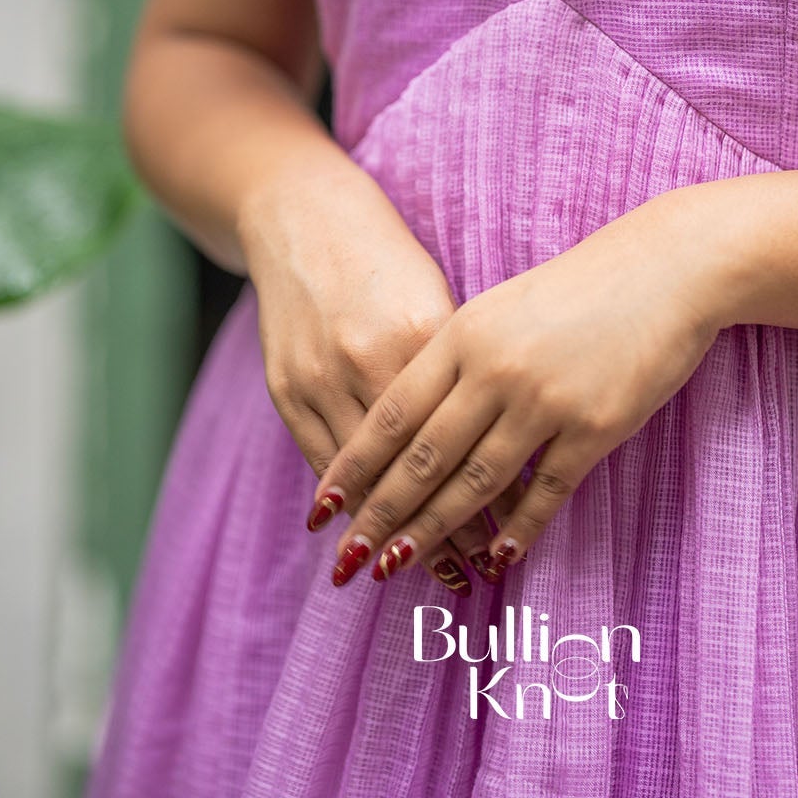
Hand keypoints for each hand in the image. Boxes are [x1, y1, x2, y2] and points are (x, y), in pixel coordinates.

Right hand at [238, 157, 520, 593]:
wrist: (306, 220)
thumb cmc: (392, 261)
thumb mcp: (439, 301)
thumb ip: (466, 364)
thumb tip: (512, 434)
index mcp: (426, 333)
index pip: (463, 430)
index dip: (485, 487)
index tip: (510, 534)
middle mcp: (370, 359)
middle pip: (413, 463)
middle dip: (441, 526)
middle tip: (469, 576)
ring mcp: (321, 376)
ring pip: (363, 475)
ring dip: (390, 526)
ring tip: (421, 570)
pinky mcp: (286, 387)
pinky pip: (321, 458)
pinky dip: (345, 499)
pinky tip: (363, 529)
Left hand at [311, 186, 726, 585]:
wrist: (665, 269)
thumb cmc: (577, 289)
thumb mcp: (499, 309)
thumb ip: (455, 358)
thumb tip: (409, 423)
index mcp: (463, 335)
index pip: (392, 415)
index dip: (354, 466)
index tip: (323, 508)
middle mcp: (494, 370)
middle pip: (422, 457)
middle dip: (380, 515)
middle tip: (348, 560)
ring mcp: (544, 401)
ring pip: (475, 482)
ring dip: (434, 532)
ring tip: (400, 568)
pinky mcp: (594, 427)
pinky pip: (545, 492)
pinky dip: (518, 530)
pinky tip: (495, 559)